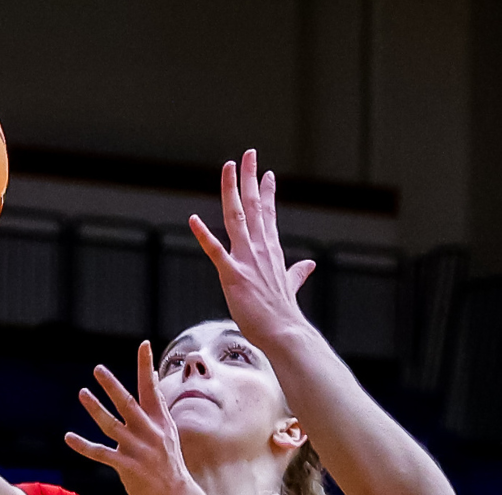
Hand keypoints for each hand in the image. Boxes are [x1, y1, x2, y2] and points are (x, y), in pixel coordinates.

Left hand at [65, 343, 202, 494]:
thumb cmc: (169, 462)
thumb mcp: (167, 431)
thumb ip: (156, 405)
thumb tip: (152, 377)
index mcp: (160, 421)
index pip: (151, 389)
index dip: (146, 366)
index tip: (143, 345)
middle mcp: (149, 432)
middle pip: (128, 403)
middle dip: (113, 386)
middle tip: (98, 369)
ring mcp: (137, 450)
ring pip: (111, 425)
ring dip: (95, 408)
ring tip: (82, 393)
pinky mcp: (126, 467)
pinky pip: (100, 453)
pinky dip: (83, 446)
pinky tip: (68, 437)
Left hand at [188, 150, 317, 351]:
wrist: (284, 332)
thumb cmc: (284, 314)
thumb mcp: (291, 286)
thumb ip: (297, 273)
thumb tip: (309, 265)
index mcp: (271, 251)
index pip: (269, 214)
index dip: (267, 192)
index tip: (266, 173)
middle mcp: (260, 249)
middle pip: (254, 205)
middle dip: (250, 177)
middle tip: (249, 154)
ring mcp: (246, 259)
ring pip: (237, 216)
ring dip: (232, 190)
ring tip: (229, 167)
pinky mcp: (232, 275)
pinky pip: (215, 250)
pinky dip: (203, 234)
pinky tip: (193, 218)